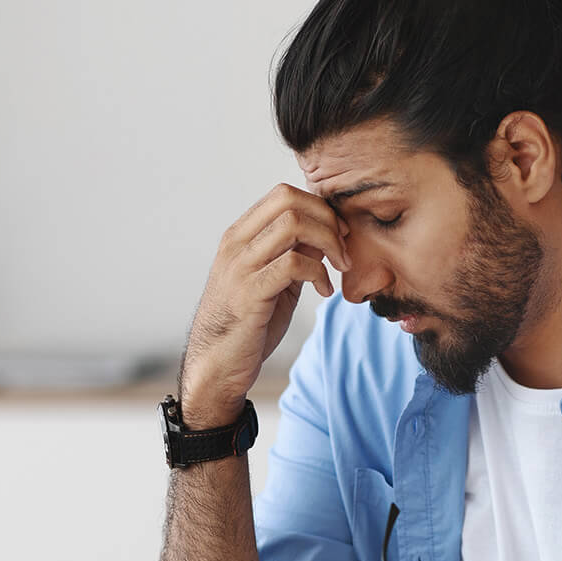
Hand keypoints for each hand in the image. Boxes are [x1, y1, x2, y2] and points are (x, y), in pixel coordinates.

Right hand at [179, 184, 349, 427]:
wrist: (217, 365)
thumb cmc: (248, 324)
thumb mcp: (275, 281)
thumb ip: (295, 254)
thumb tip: (327, 232)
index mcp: (240, 236)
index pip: (283, 194)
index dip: (319, 208)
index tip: (340, 233)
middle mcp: (236, 244)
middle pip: (289, 200)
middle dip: (327, 220)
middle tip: (343, 250)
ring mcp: (240, 266)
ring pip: (293, 225)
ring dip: (328, 243)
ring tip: (339, 268)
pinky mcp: (250, 293)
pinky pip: (293, 263)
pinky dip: (319, 274)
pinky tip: (324, 293)